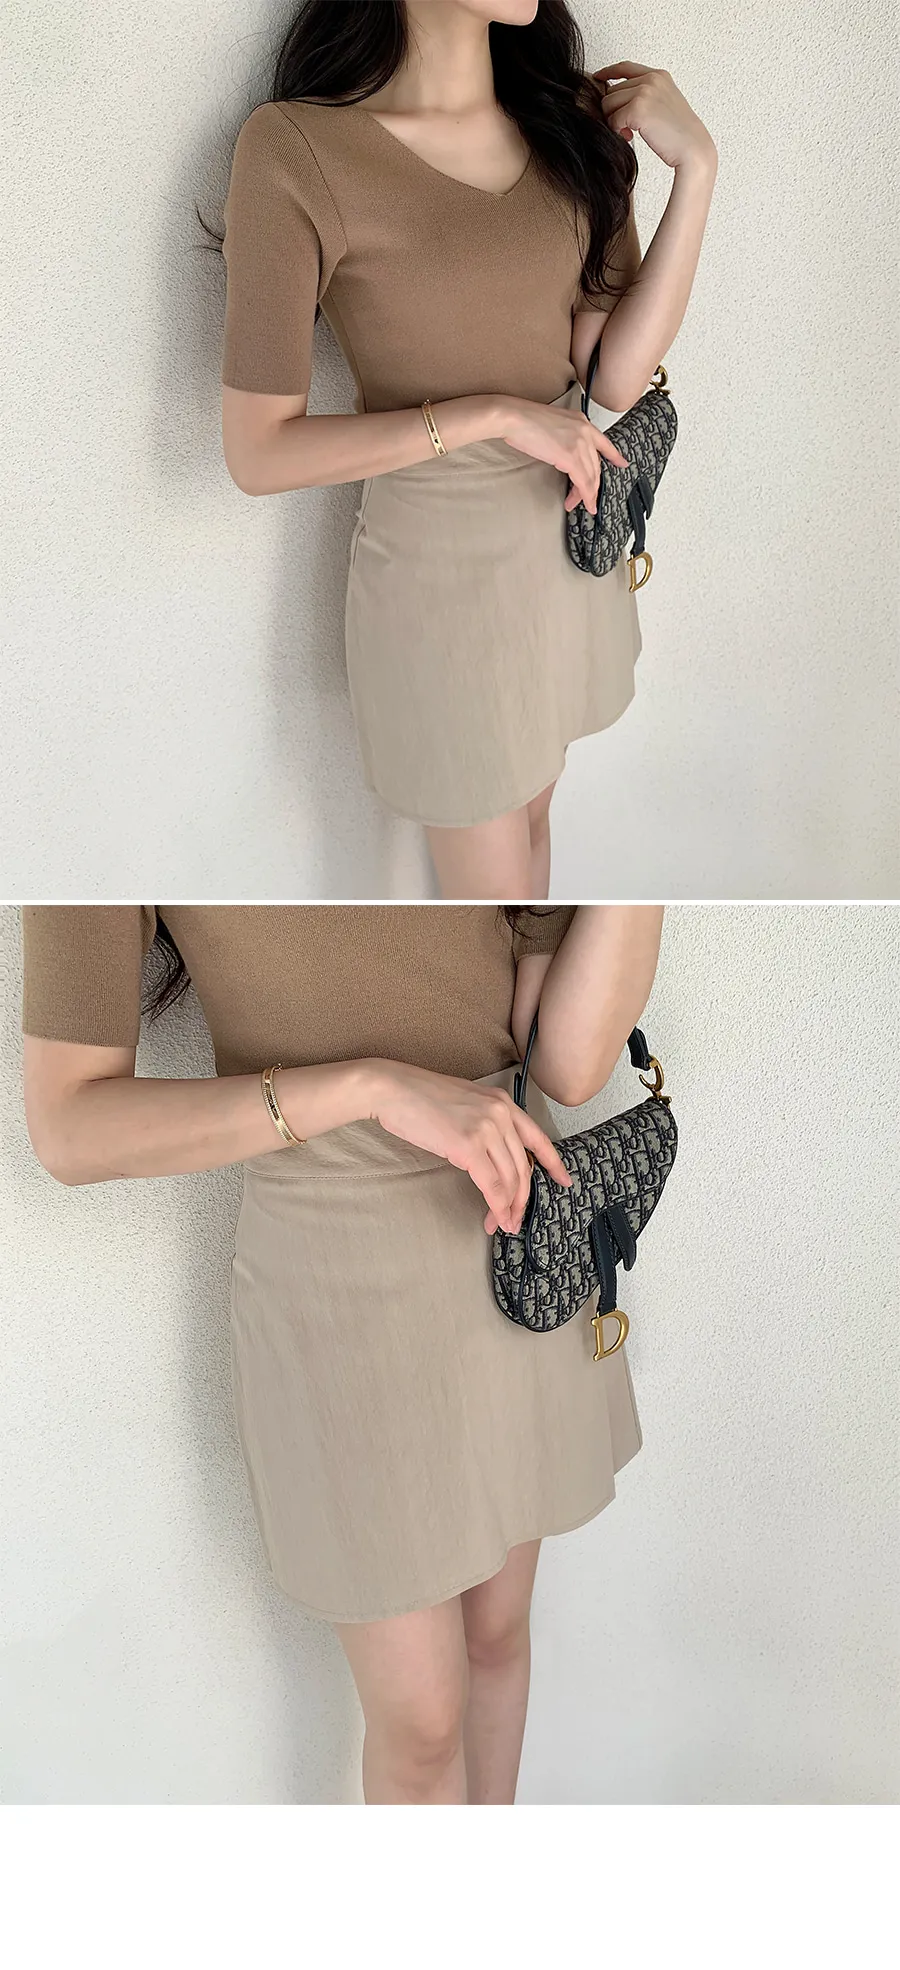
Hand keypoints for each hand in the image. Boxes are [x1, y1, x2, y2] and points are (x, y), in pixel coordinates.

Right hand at [370, 1061, 571, 1235]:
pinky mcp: (468, 1146)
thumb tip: (490, 1159)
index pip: (538, 1138)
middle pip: (524, 1167)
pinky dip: (496, 1205)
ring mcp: (486, 1129)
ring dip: (509, 1208)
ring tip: (502, 1224)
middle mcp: (501, 1114)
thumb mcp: (466, 1104)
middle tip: (517, 1218)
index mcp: (502, 1103)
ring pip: (511, 1179)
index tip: (564, 1180)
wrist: (393, 1089)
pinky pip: (492, 1185)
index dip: (554, 1163)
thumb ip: (485, 1125)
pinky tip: (494, 1216)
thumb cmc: (420, 1098)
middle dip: (522, 1199)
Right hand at [498, 398, 628, 514]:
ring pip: (591, 476)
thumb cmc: (524, 421)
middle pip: (596, 465)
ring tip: (579, 505)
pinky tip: (583, 503)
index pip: (603, 443)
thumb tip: (562, 453)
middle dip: (592, 486)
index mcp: (581, 421)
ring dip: (586, 494)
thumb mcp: (553, 425)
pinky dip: (585, 496)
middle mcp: (585, 431)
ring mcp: (579, 443)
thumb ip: (564, 437)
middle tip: (585, 499)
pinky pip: (583, 482)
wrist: (514, 417)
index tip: (622, 463)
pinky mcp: (570, 456)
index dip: (614, 456)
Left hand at [593, 62, 716, 172]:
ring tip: (629, 132)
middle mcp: (651, 79)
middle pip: (612, 91)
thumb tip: (614, 97)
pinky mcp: (637, 108)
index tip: (598, 77)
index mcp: (658, 76)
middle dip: (614, 111)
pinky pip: (613, 119)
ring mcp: (644, 92)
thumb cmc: (679, 134)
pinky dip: (617, 131)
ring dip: (614, 121)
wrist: (692, 148)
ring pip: (608, 104)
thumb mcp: (663, 104)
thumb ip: (644, 95)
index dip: (609, 72)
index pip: (626, 67)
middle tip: (626, 128)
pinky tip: (630, 137)